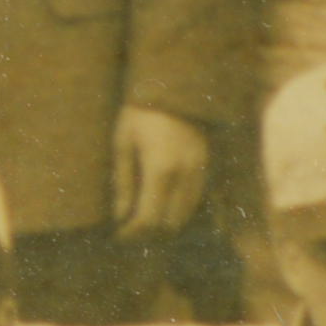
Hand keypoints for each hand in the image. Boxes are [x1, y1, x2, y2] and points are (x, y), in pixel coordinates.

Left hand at [110, 105, 208, 235]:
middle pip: (170, 224)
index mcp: (161, 170)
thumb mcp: (122, 145)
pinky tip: (160, 208)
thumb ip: (122, 183)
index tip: (117, 235)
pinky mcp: (207, 169)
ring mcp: (200, 173)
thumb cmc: (140, 115)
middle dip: (148, 235)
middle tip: (128, 233)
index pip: (149, 219)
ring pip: (185, 217)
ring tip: (141, 223)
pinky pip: (195, 203)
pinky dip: (177, 213)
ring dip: (164, 226)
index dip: (133, 234)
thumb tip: (119, 217)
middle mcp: (186, 177)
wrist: (176, 89)